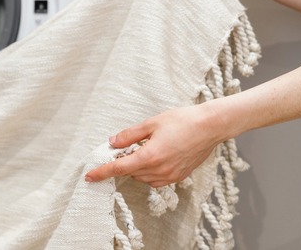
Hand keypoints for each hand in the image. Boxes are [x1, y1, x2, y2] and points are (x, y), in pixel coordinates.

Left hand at [84, 105, 223, 187]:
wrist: (211, 126)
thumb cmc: (183, 120)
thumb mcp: (151, 123)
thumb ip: (129, 135)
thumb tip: (112, 142)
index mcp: (150, 156)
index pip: (119, 168)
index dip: (102, 172)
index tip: (89, 176)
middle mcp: (160, 169)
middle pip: (131, 172)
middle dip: (124, 162)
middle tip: (126, 147)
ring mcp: (171, 175)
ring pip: (143, 177)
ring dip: (137, 167)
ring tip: (145, 149)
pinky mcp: (179, 176)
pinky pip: (156, 180)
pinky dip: (149, 172)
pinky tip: (155, 158)